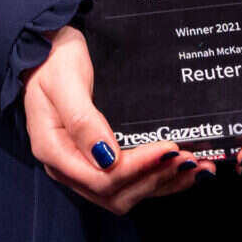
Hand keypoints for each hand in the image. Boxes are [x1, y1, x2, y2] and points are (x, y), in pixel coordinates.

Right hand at [20, 27, 206, 214]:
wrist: (44, 49)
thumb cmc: (52, 62)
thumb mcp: (64, 83)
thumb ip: (82, 121)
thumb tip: (108, 157)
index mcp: (55, 151)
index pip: (102, 178)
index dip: (139, 169)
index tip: (168, 148)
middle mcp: (69, 167)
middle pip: (117, 193)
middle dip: (156, 179)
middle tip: (190, 159)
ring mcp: (83, 166)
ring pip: (127, 192)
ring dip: (163, 183)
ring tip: (197, 168)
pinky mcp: (97, 160)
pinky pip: (128, 180)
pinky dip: (157, 178)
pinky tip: (181, 170)